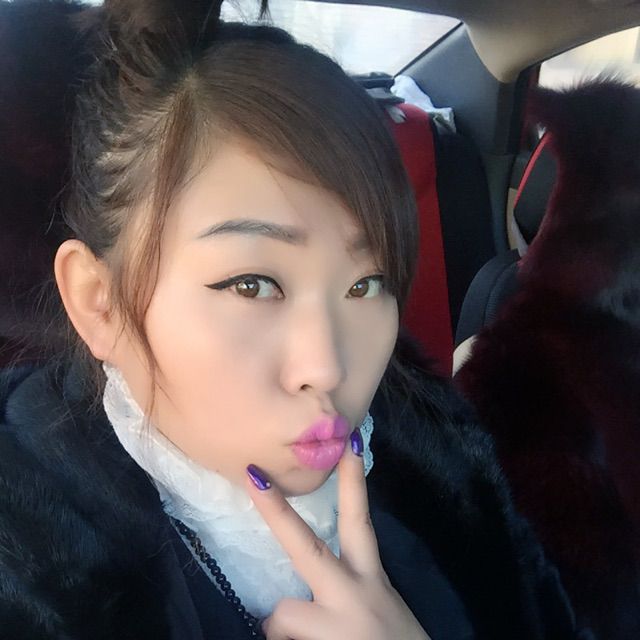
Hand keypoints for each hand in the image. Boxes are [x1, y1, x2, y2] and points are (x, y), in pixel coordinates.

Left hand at [246, 430, 431, 639]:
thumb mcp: (377, 606)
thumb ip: (348, 585)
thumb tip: (299, 587)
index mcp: (370, 580)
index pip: (359, 520)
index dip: (353, 479)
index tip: (349, 438)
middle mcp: (353, 595)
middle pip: (306, 548)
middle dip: (276, 512)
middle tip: (252, 477)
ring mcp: (334, 625)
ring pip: (281, 615)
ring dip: (285, 629)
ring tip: (312, 639)